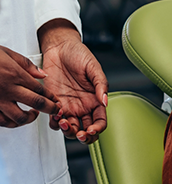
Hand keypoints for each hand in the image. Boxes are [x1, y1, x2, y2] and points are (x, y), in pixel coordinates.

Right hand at [0, 45, 61, 127]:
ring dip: (29, 119)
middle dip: (49, 109)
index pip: (40, 90)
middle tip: (54, 111)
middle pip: (36, 104)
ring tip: (33, 115)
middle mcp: (8, 90)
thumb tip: (43, 74)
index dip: (51, 97)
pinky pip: (1, 122)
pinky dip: (10, 123)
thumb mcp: (8, 54)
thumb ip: (27, 65)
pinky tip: (14, 118)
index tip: (55, 101)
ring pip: (18, 118)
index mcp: (15, 75)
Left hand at [38, 19, 107, 144]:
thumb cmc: (79, 54)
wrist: (59, 47)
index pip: (100, 121)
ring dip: (68, 131)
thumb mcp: (94, 67)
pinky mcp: (54, 103)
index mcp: (95, 99)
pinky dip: (55, 122)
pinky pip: (54, 120)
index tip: (91, 129)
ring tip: (65, 122)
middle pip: (85, 130)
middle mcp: (83, 106)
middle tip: (79, 132)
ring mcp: (68, 106)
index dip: (97, 128)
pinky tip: (56, 115)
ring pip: (69, 129)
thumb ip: (101, 84)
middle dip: (83, 136)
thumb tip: (105, 101)